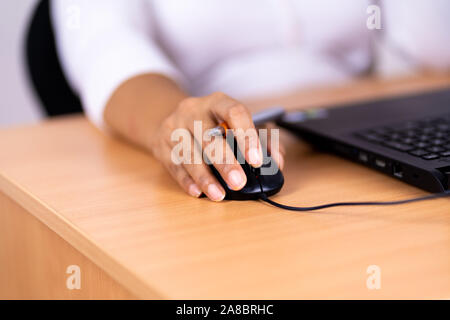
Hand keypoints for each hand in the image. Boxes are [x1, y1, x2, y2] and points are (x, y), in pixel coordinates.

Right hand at [150, 92, 284, 200]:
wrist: (174, 119)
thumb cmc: (214, 125)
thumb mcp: (237, 124)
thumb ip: (263, 140)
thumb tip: (276, 162)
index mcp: (217, 102)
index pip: (234, 112)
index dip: (246, 136)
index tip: (256, 160)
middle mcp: (193, 111)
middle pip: (209, 137)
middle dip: (225, 162)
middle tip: (238, 182)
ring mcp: (174, 127)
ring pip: (189, 154)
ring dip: (205, 177)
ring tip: (219, 195)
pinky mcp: (161, 145)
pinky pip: (174, 166)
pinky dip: (187, 181)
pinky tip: (198, 192)